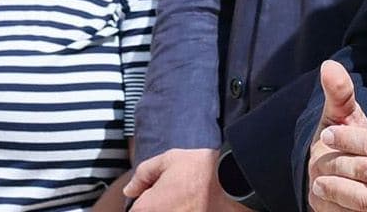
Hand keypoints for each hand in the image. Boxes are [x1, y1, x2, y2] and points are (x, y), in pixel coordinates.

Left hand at [123, 147, 238, 211]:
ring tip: (189, 201)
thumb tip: (130, 189)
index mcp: (146, 208)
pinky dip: (190, 211)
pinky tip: (198, 206)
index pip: (135, 210)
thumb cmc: (203, 171)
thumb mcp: (170, 160)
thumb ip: (144, 173)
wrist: (236, 184)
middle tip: (178, 196)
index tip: (159, 195)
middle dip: (161, 206)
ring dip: (175, 209)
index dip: (148, 200)